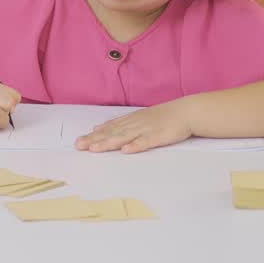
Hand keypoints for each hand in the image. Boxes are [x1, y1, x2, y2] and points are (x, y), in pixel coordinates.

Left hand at [74, 100, 191, 153]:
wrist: (185, 112)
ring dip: (109, 143)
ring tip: (95, 148)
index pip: (108, 129)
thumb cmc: (161, 117)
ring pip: (124, 137)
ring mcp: (146, 129)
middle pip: (112, 133)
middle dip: (95, 140)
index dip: (93, 136)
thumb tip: (98, 128)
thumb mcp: (137, 117)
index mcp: (129, 120)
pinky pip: (146, 141)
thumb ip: (118, 124)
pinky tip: (126, 150)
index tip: (78, 142)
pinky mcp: (158, 136)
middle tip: (79, 146)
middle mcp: (134, 124)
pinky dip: (136, 145)